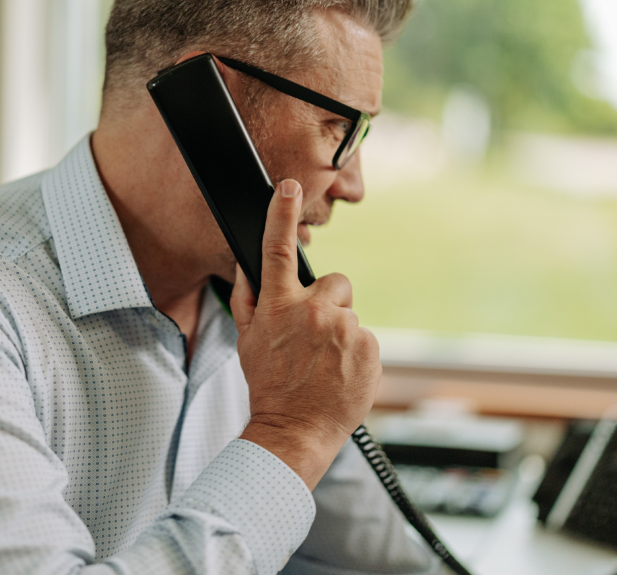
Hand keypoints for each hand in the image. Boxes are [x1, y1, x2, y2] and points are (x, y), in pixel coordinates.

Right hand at [233, 179, 380, 489]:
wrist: (295, 430)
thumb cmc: (268, 386)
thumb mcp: (246, 340)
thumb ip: (247, 298)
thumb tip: (250, 266)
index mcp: (278, 307)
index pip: (277, 250)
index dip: (281, 213)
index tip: (287, 187)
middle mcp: (313, 312)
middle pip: (334, 284)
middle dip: (327, 303)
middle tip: (313, 337)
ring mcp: (345, 330)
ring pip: (349, 317)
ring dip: (340, 334)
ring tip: (324, 364)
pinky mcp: (370, 349)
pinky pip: (365, 339)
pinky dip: (356, 354)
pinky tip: (339, 374)